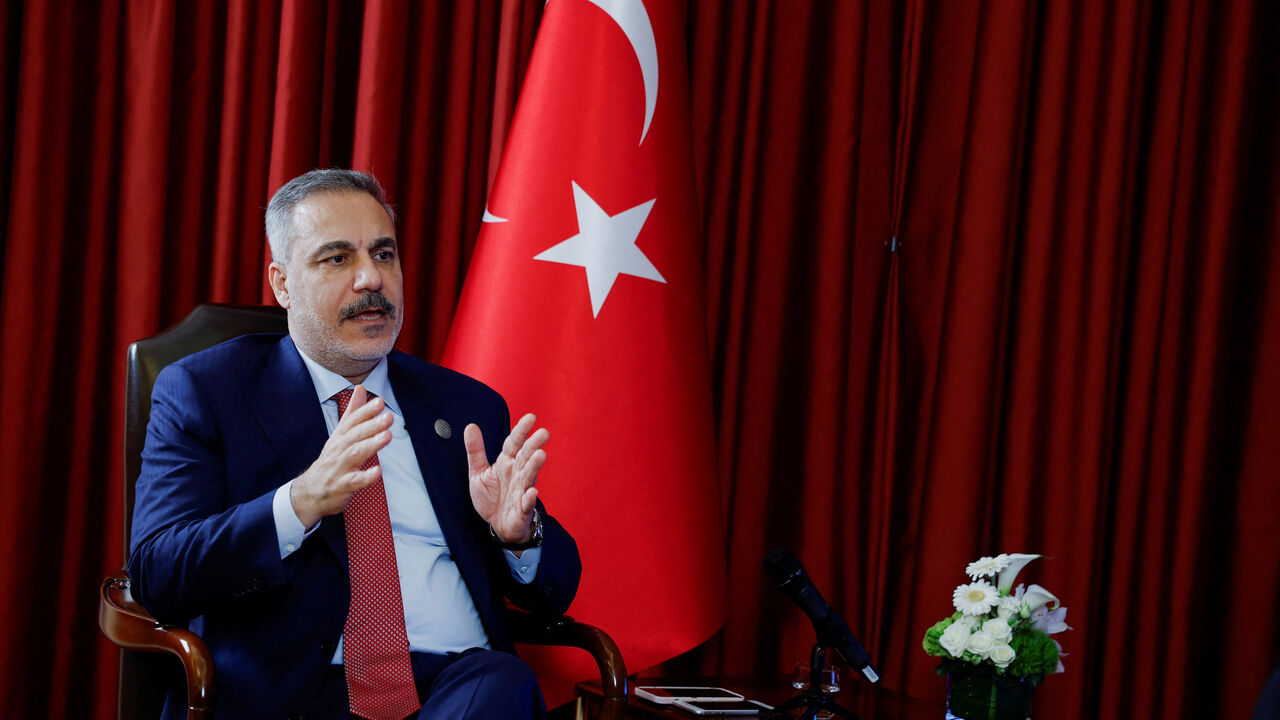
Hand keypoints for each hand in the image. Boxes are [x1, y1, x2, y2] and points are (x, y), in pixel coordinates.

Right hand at [290, 385, 392, 528]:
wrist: (311, 491)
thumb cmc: (331, 460)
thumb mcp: (340, 434)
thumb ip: (352, 412)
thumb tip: (361, 388)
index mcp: (340, 437)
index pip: (352, 421)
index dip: (365, 411)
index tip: (380, 402)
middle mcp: (339, 450)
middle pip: (355, 435)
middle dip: (372, 425)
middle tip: (388, 417)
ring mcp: (339, 468)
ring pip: (355, 454)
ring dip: (371, 445)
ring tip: (387, 436)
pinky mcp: (342, 486)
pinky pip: (354, 481)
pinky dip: (366, 476)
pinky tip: (378, 471)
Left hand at [465, 413, 547, 543]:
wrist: (496, 525)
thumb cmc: (491, 497)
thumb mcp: (478, 472)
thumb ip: (475, 450)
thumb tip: (470, 426)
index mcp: (506, 463)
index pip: (514, 444)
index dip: (521, 431)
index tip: (531, 417)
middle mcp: (517, 474)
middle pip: (525, 457)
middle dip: (534, 445)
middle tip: (543, 433)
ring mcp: (521, 491)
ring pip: (529, 477)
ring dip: (534, 466)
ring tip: (540, 455)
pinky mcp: (522, 509)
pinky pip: (526, 503)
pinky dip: (529, 498)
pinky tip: (532, 492)